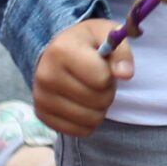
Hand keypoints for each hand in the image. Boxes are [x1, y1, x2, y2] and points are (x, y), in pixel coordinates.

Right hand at [33, 19, 129, 136]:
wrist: (57, 52)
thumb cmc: (87, 42)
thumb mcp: (106, 34)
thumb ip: (121, 52)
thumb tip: (126, 74)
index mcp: (62, 50)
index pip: (101, 78)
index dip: (111, 75)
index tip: (104, 66)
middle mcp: (46, 75)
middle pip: (98, 100)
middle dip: (107, 91)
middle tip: (99, 80)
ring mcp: (41, 98)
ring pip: (90, 118)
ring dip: (100, 108)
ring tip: (91, 91)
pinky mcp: (41, 115)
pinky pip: (78, 131)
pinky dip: (88, 121)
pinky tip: (83, 105)